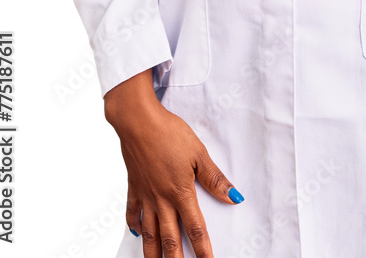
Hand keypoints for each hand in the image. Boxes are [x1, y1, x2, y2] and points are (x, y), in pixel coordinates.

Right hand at [108, 90, 242, 256]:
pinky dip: (134, 226)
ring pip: (148, 233)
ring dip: (153, 253)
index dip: (203, 250)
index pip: (195, 228)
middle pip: (170, 239)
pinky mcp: (133, 187)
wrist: (138, 121)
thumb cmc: (169, 133)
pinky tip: (136, 234)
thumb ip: (214, 178)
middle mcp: (161, 200)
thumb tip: (233, 197)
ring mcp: (145, 195)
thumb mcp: (198, 153)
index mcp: (180, 192)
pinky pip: (132, 213)